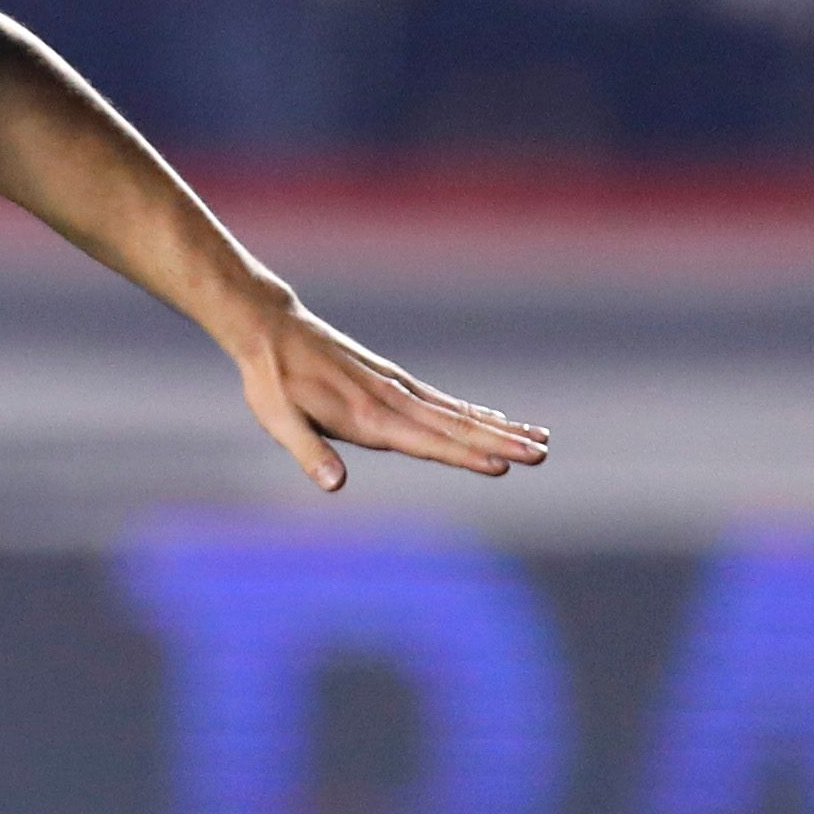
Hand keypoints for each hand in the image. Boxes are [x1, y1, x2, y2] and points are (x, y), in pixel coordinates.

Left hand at [231, 299, 549, 491]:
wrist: (271, 328)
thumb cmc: (270, 381)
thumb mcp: (278, 420)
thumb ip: (308, 452)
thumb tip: (334, 485)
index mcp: (368, 417)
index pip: (427, 441)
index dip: (464, 455)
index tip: (502, 465)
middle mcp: (391, 400)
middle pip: (456, 426)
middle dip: (500, 443)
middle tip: (542, 455)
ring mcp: (396, 387)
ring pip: (457, 412)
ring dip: (499, 428)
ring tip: (539, 440)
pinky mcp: (392, 379)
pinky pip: (442, 400)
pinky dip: (473, 411)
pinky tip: (496, 419)